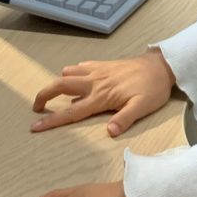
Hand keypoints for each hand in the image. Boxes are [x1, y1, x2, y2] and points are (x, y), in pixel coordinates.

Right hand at [32, 50, 174, 136]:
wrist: (161, 65)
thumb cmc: (152, 88)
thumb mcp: (143, 107)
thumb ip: (125, 119)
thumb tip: (110, 132)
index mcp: (102, 96)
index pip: (71, 111)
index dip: (52, 120)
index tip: (35, 126)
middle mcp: (95, 82)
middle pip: (61, 85)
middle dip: (45, 94)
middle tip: (36, 107)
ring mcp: (98, 70)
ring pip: (68, 73)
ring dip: (58, 82)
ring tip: (54, 94)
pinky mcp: (103, 64)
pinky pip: (81, 66)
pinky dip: (72, 72)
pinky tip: (75, 78)